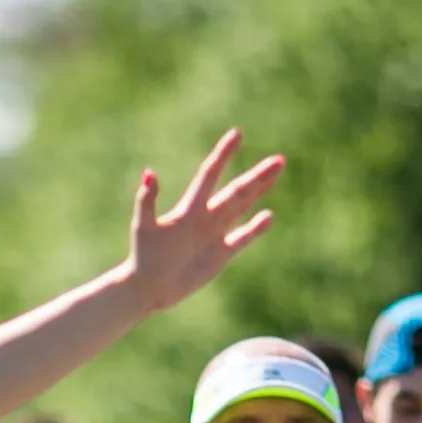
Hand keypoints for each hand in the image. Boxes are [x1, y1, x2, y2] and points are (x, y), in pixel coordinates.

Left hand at [120, 129, 286, 313]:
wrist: (148, 288)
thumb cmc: (143, 256)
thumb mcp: (143, 227)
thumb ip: (146, 202)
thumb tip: (149, 174)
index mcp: (188, 209)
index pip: (209, 175)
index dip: (223, 155)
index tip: (236, 134)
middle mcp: (205, 217)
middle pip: (236, 191)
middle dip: (257, 176)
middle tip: (278, 160)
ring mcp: (215, 235)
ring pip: (242, 208)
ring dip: (259, 191)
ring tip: (276, 173)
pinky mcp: (220, 255)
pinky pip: (242, 238)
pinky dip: (255, 228)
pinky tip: (268, 215)